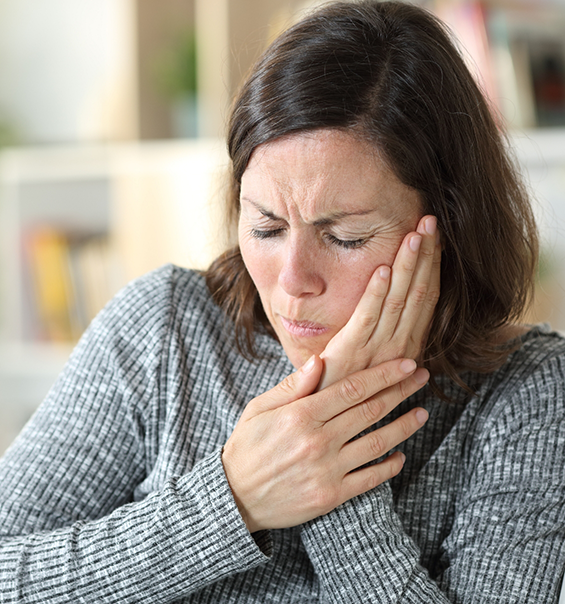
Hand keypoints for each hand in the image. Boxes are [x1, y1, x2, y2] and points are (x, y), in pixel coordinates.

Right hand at [222, 355, 428, 532]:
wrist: (235, 497)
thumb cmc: (247, 446)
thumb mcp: (260, 408)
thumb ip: (292, 385)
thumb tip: (320, 360)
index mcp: (300, 414)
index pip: (352, 388)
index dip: (383, 374)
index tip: (406, 363)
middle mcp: (318, 440)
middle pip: (370, 410)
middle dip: (401, 391)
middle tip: (422, 378)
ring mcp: (327, 469)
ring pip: (376, 443)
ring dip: (404, 426)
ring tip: (422, 413)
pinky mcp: (331, 496)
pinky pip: (369, 479)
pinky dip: (389, 466)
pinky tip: (401, 456)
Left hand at [318, 215, 440, 389]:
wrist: (328, 418)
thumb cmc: (350, 387)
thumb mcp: (379, 365)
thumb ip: (393, 349)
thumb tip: (415, 353)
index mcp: (408, 345)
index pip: (426, 298)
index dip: (432, 266)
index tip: (436, 237)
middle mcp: (399, 345)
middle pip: (418, 293)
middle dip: (425, 255)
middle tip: (431, 221)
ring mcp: (376, 348)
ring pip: (398, 300)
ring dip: (407, 266)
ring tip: (415, 234)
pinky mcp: (350, 350)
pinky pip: (367, 316)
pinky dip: (375, 292)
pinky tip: (382, 268)